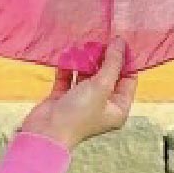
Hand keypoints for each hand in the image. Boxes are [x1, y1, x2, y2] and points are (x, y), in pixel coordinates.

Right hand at [18, 46, 137, 149]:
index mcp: (117, 108)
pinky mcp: (63, 98)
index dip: (126, 61)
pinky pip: (68, 77)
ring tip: (83, 45)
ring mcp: (82, 101)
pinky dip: (68, 67)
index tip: (120, 40)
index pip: (128, 80)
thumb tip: (121, 42)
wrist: (45, 132)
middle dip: (103, 58)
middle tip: (99, 39)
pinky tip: (67, 55)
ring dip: (84, 61)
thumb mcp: (101, 86)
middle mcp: (102, 105)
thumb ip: (112, 63)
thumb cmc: (79, 113)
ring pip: (87, 75)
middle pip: (107, 75)